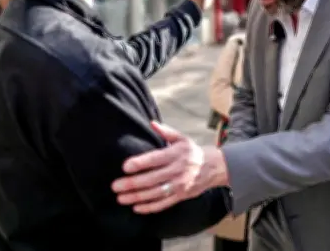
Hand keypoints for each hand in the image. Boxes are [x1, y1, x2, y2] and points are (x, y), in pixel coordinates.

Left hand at [112, 122, 227, 213]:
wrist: (213, 167)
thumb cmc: (192, 151)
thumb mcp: (181, 138)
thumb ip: (166, 131)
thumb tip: (151, 123)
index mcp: (175, 154)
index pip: (155, 159)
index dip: (140, 163)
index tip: (125, 167)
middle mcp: (177, 170)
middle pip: (152, 178)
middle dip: (132, 183)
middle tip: (115, 186)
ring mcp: (179, 185)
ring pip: (155, 193)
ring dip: (137, 197)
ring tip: (120, 198)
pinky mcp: (181, 196)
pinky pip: (164, 203)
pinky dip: (150, 207)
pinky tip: (136, 207)